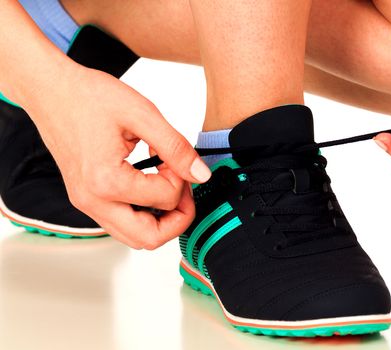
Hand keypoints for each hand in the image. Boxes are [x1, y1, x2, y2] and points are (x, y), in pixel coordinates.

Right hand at [24, 66, 209, 248]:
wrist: (50, 90)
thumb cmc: (89, 96)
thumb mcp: (143, 114)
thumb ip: (176, 148)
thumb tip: (202, 175)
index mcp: (106, 181)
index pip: (165, 199)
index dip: (183, 179)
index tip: (177, 159)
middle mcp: (92, 200)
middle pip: (149, 239)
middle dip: (178, 218)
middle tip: (184, 189)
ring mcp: (86, 203)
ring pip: (134, 238)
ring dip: (160, 220)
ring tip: (167, 186)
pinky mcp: (86, 199)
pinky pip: (120, 224)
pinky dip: (142, 214)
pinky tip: (149, 186)